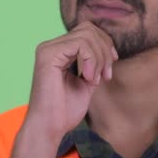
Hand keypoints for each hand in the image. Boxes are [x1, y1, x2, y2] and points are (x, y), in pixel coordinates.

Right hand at [11, 21, 117, 157]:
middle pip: (88, 28)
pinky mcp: (48, 55)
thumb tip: (108, 48)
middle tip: (106, 75)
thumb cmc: (64, 110)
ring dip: (99, 58)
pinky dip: (92, 60)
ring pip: (87, 35)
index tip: (109, 69)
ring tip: (96, 80)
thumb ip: (93, 64)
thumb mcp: (86, 82)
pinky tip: (89, 79)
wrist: (49, 128)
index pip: (86, 31)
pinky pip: (81, 44)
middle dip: (104, 50)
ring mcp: (48, 48)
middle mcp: (50, 45)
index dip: (104, 45)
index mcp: (57, 50)